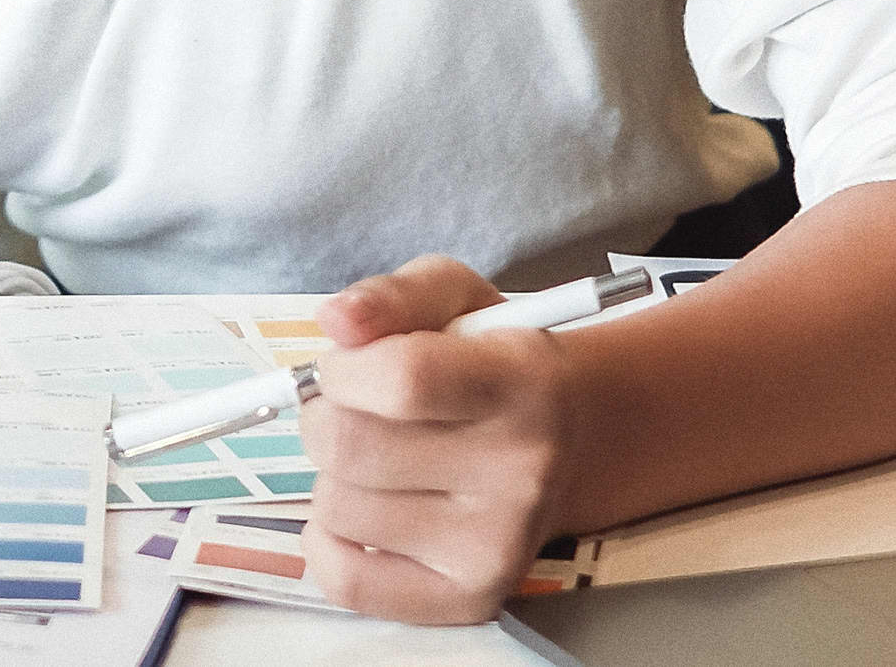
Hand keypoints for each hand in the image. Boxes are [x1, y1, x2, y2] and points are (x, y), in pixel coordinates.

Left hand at [295, 255, 576, 623]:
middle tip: (352, 409)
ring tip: (378, 458)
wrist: (570, 442)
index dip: (344, 369)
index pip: (403, 378)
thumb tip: (337, 321)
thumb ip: (391, 296)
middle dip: (324, 417)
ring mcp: (497, 546)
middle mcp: (520, 473)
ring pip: (337, 509)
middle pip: (352, 448)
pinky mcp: (470, 598)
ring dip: (333, 476)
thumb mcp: (455, 300)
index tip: (346, 366)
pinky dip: (326, 542)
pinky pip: (346, 581)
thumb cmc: (494, 362)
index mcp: (523, 384)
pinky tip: (363, 508)